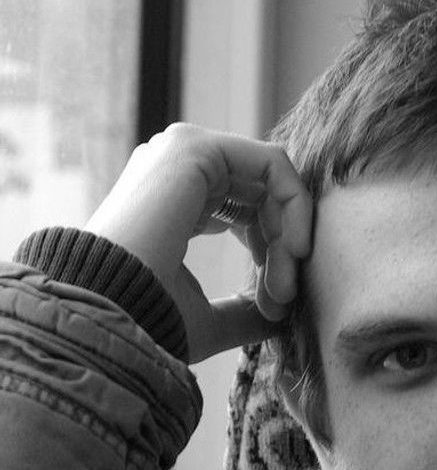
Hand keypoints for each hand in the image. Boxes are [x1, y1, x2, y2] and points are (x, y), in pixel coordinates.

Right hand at [85, 123, 312, 362]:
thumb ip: (246, 313)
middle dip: (284, 251)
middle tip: (284, 300)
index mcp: (178, 202)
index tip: (275, 309)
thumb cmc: (147, 321)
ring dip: (290, 236)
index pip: (248, 215)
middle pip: (264, 199)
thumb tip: (283, 319)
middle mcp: (180, 172)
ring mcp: (185, 153)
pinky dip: (294, 205)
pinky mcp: (196, 148)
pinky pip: (273, 164)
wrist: (108, 311)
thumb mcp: (209, 319)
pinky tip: (293, 248)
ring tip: (284, 287)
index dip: (272, 259)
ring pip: (272, 183)